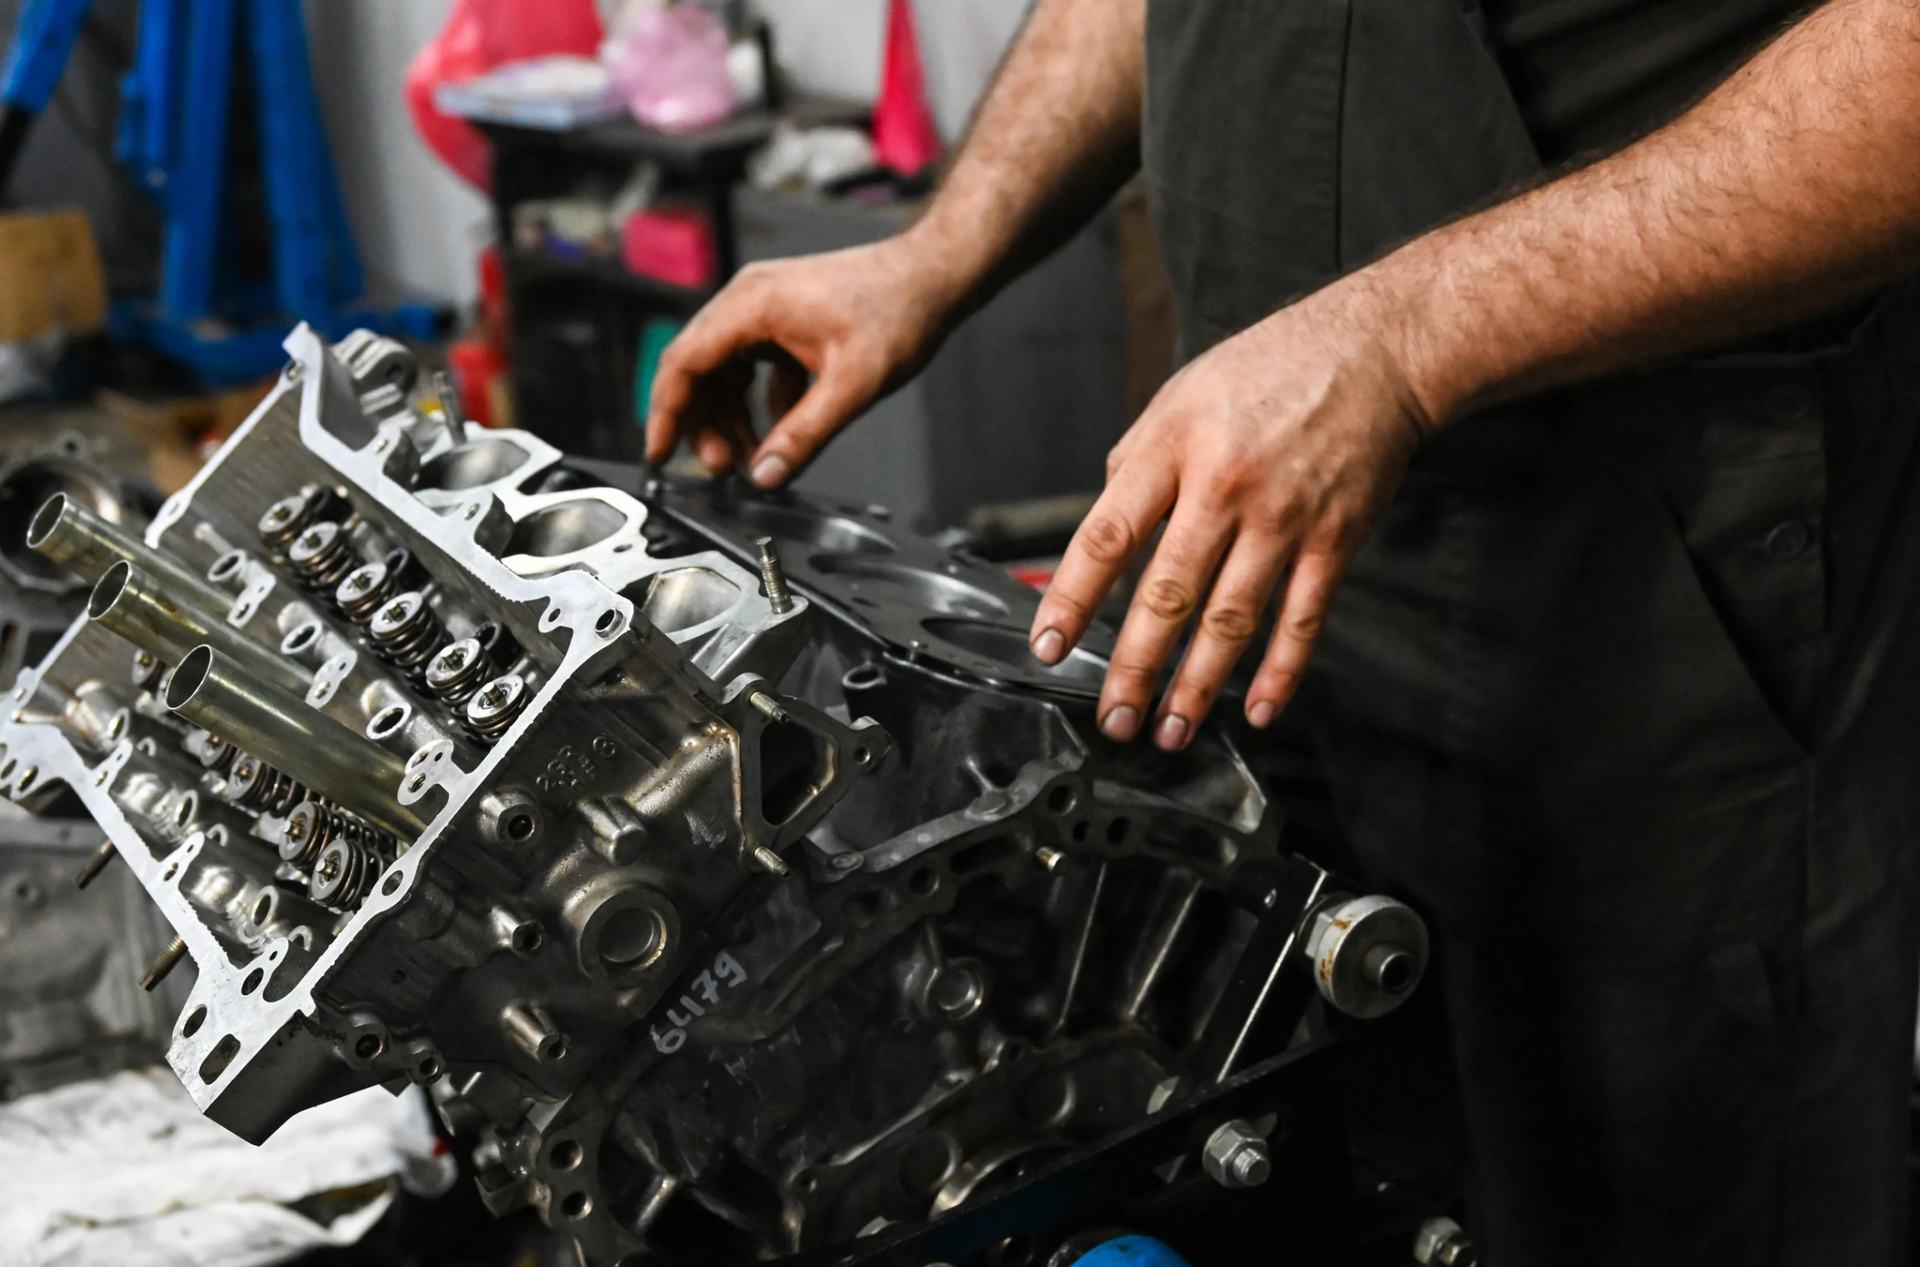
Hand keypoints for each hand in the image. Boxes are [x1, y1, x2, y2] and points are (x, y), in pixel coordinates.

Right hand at [645, 236, 962, 484]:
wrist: (935, 275)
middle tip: (721, 467)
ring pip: (726, 371)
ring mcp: (768, 309)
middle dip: (703, 423)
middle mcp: (750, 300)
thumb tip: (768, 474)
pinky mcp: (788, 321)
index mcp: (752, 305)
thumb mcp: (853, 384)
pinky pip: (754, 367)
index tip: (659, 452)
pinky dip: (761, 402)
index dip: (666, 412)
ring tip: (749, 457)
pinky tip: (785, 427)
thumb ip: (805, 434)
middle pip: (699, 369)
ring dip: (731, 417)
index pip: (684, 361)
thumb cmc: (900, 310)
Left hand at [1027, 283, 1430, 748]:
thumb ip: (1138, 463)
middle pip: (1168, 594)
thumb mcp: (1180, 396)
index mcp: (1173, 448)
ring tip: (1170, 730)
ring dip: (1197, 686)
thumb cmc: (1270, 370)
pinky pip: (1302, 618)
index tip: (1049, 645)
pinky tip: (1257, 708)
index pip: (1109, 536)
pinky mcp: (1334, 538)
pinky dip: (1280, 671)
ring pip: (1231, 619)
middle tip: (1113, 718)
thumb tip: (1107, 532)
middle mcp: (1224, 486)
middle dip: (1134, 668)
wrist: (1376, 350)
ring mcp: (1283, 517)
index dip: (1074, 597)